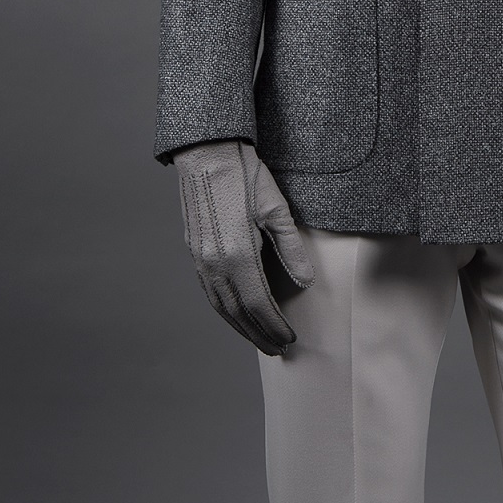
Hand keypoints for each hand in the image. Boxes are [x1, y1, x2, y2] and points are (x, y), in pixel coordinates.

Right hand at [172, 138, 315, 355]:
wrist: (207, 153)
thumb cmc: (244, 174)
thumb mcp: (276, 208)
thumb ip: (290, 248)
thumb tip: (306, 282)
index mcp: (237, 254)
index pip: (258, 304)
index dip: (274, 325)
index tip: (290, 339)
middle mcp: (214, 263)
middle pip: (238, 312)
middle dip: (259, 334)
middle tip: (278, 349)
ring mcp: (201, 259)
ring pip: (221, 306)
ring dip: (240, 327)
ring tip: (260, 340)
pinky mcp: (195, 252)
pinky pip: (210, 292)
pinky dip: (225, 310)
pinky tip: (236, 314)